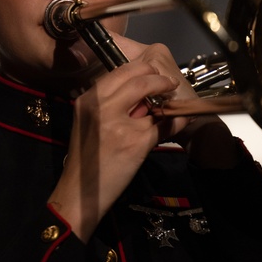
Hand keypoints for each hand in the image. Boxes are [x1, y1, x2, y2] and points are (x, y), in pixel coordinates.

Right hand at [48, 58, 179, 241]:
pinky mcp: (136, 142)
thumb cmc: (86, 158)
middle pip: (139, 79)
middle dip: (159, 79)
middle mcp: (101, 106)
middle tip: (169, 84)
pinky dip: (176, 121)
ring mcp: (119, 124)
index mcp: (89, 99)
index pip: (120, 71)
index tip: (153, 74)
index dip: (142, 69)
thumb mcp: (89, 122)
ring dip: (169, 99)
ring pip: (153, 99)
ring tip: (174, 103)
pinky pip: (163, 125)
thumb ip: (110, 105)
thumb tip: (142, 96)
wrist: (81, 192)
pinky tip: (181, 121)